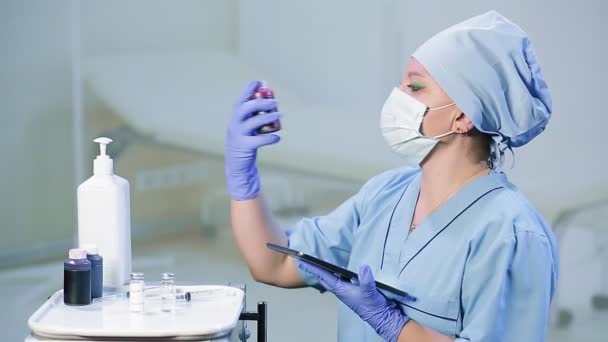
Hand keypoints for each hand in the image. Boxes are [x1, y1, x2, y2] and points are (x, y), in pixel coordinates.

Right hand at [225, 81, 281, 199]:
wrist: (238, 166)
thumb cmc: (247, 143)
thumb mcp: (249, 128)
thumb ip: (257, 115)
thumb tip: (271, 99)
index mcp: (235, 118)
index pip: (240, 100)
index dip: (248, 90)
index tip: (259, 82)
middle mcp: (234, 125)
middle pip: (245, 108)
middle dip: (260, 102)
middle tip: (275, 102)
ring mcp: (238, 136)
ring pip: (252, 123)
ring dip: (267, 117)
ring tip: (279, 114)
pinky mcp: (244, 148)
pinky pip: (258, 141)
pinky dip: (269, 138)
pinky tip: (277, 137)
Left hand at [298, 261, 408, 341]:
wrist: (382, 317)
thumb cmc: (373, 306)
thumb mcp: (369, 290)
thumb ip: (365, 278)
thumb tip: (363, 267)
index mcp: (341, 289)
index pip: (324, 276)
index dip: (313, 268)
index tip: (302, 261)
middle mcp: (342, 290)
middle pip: (324, 278)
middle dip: (316, 269)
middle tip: (308, 261)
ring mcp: (347, 291)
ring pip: (332, 279)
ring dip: (326, 271)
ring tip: (322, 263)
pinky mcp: (354, 291)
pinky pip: (341, 280)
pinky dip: (337, 274)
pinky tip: (340, 270)